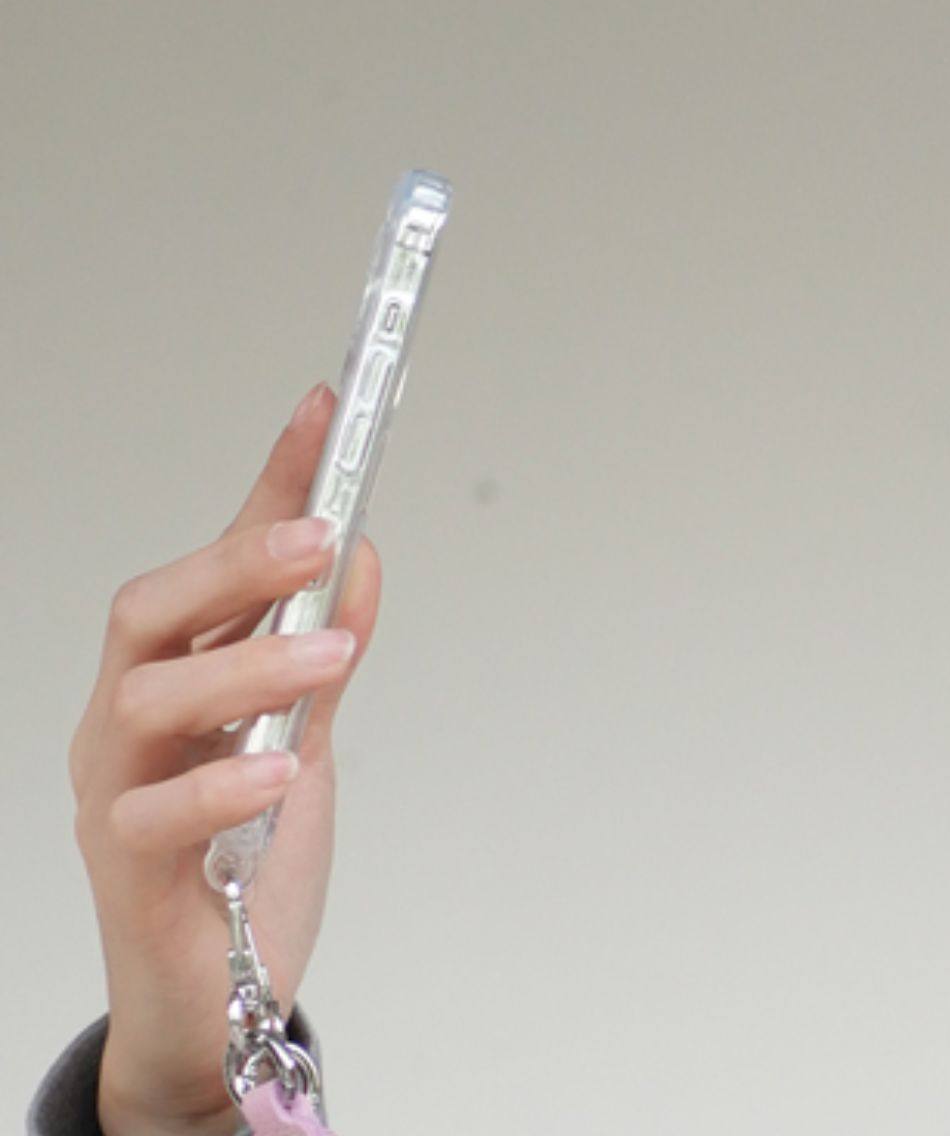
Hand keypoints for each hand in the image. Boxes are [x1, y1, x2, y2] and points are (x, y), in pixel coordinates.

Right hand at [71, 392, 378, 1135]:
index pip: (212, 563)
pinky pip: (154, 816)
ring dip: (248, 664)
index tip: (324, 409)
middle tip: (320, 536)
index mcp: (171, 675)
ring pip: (148, 698)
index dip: (267, 484)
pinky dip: (223, 783)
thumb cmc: (246, 867)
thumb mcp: (304, 744)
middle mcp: (126, 721)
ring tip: (332, 655)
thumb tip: (362, 558)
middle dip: (234, 560)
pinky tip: (282, 770)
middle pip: (152, 611)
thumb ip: (327, 659)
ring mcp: (116, 793)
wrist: (219, 1011)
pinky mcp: (126, 872)